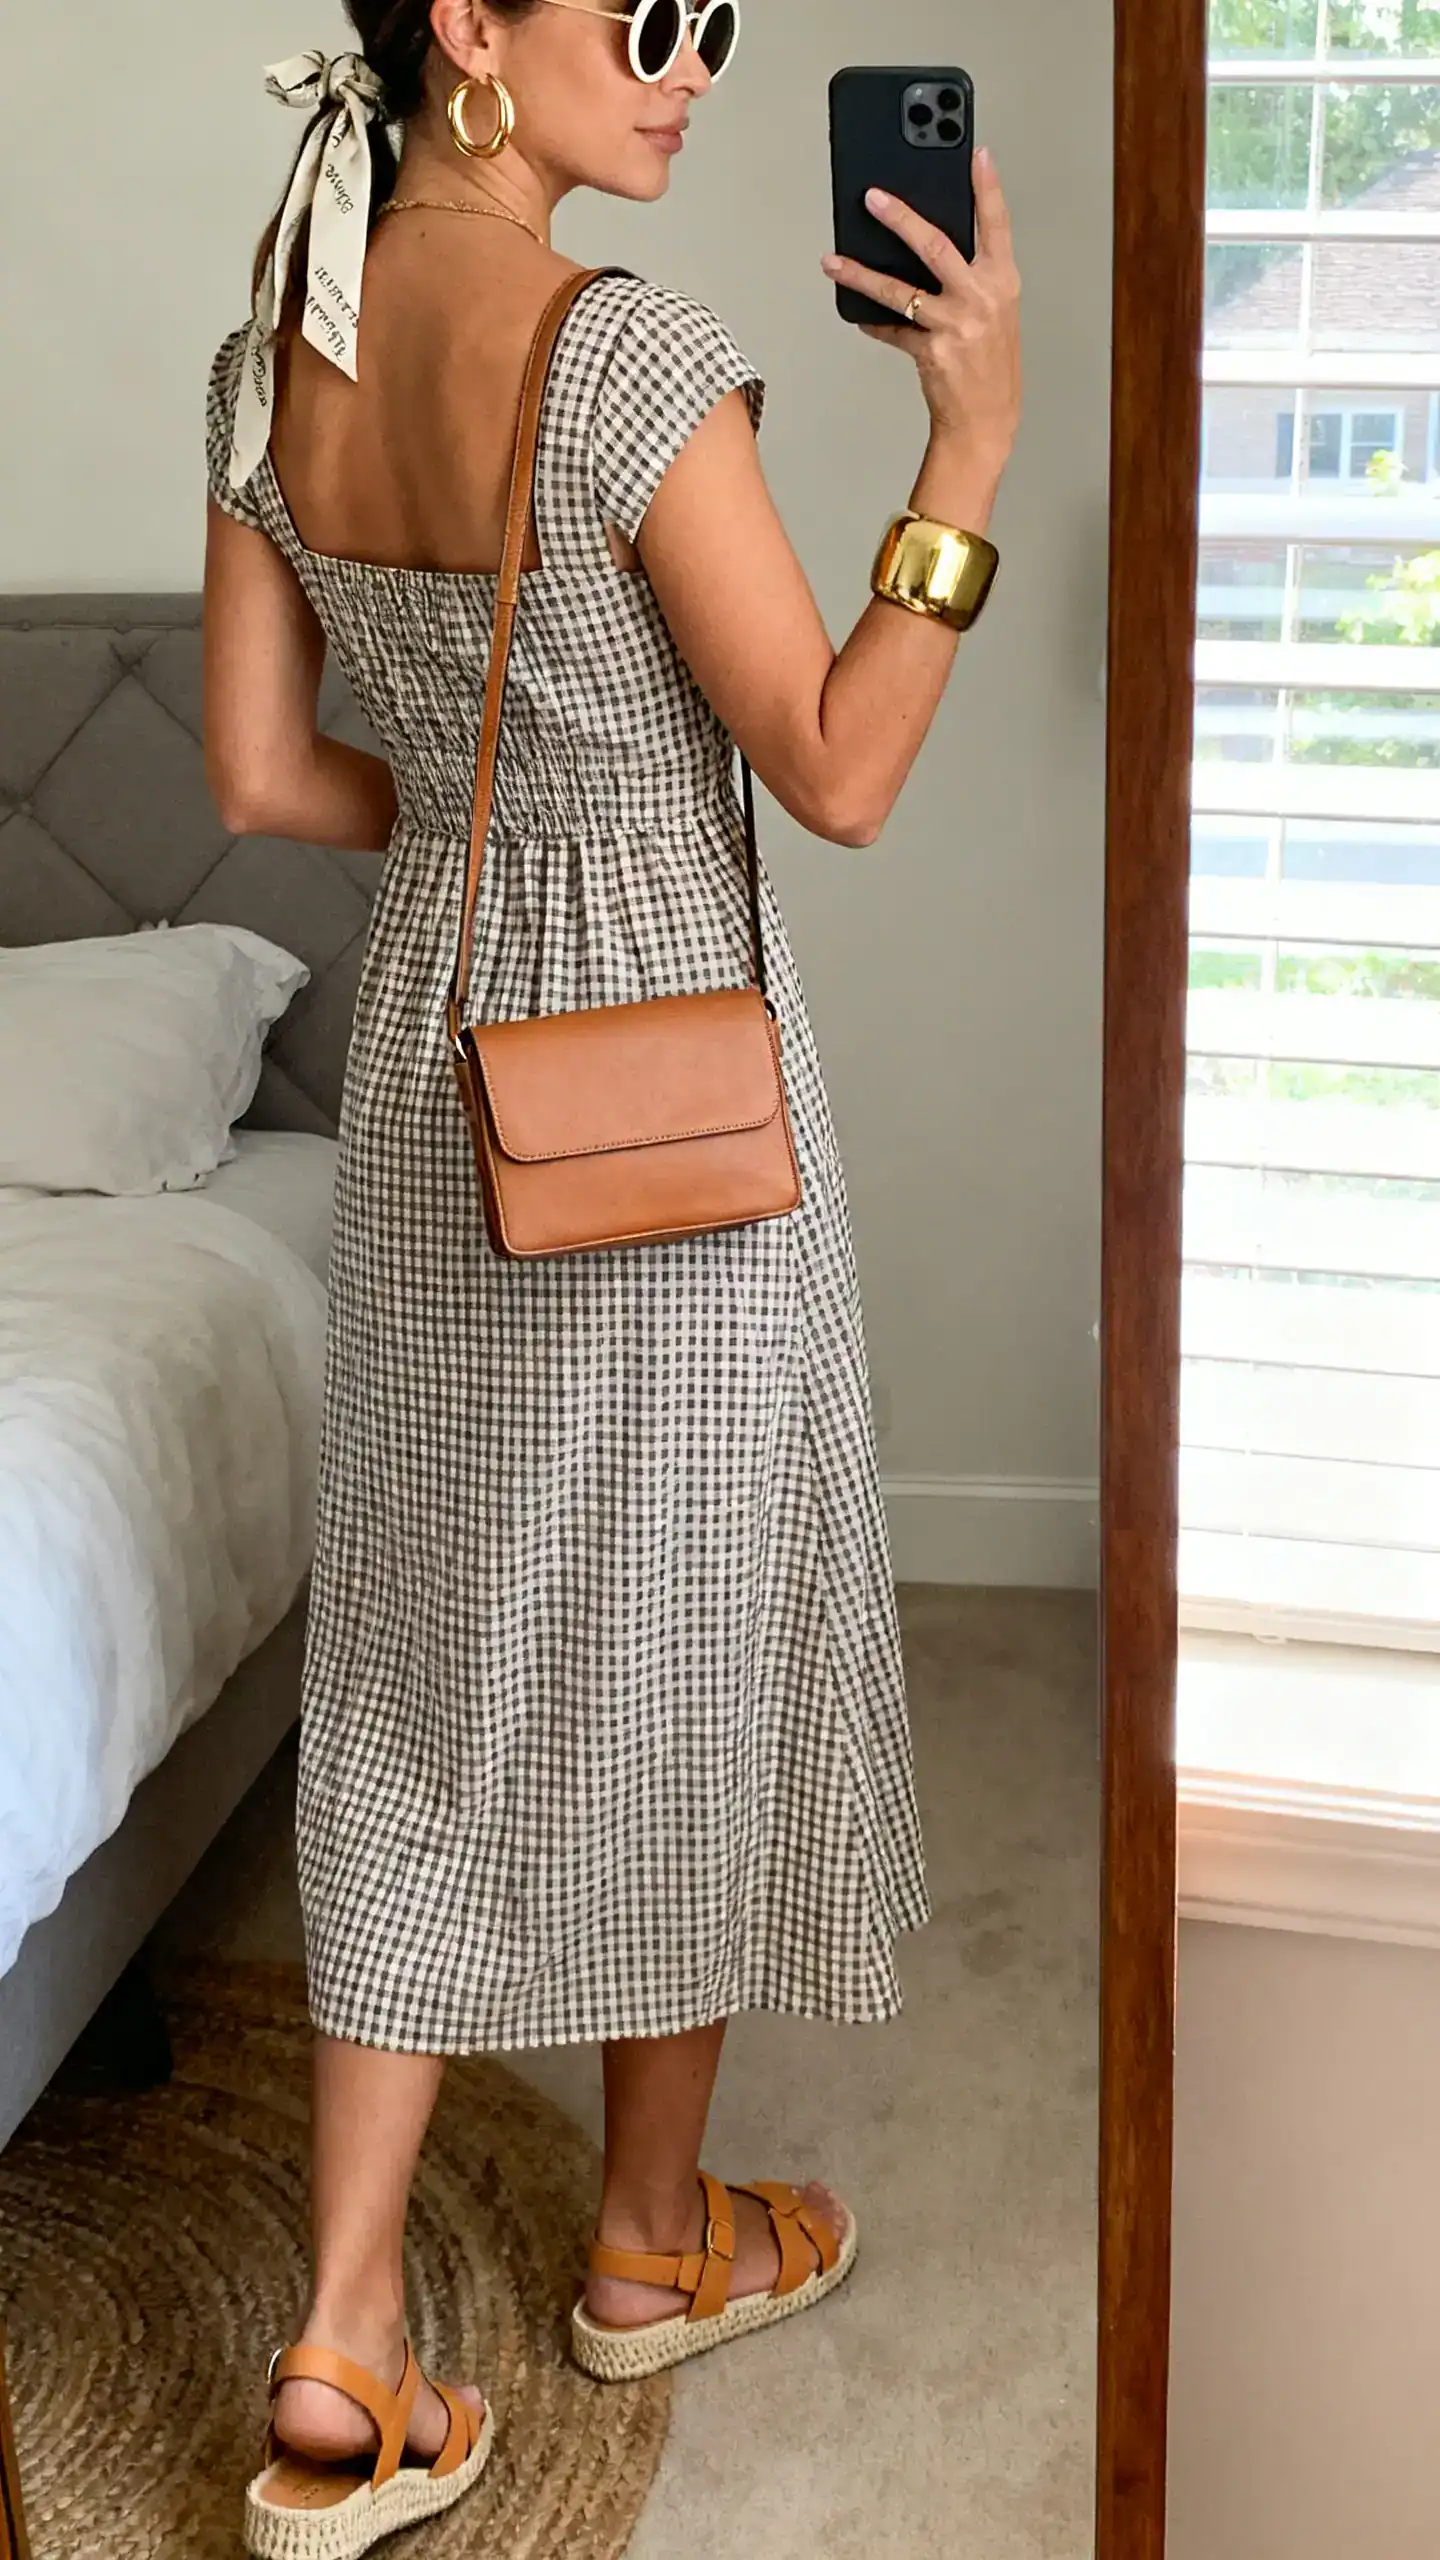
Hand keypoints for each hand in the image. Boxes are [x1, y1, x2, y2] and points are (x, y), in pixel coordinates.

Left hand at [822, 147, 1021, 461]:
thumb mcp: (995, 311)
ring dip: (860, 273)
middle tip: (872, 196)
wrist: (986, 419)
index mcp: (1002, 282)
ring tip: (833, 261)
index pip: (996, 224)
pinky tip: (857, 313)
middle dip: (899, 217)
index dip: (987, 187)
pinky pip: (891, 329)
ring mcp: (955, 325)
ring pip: (899, 288)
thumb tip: (927, 244)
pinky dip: (873, 322)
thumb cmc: (991, 364)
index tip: (976, 153)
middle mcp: (980, 298)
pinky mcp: (930, 351)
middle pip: (934, 245)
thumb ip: (972, 276)